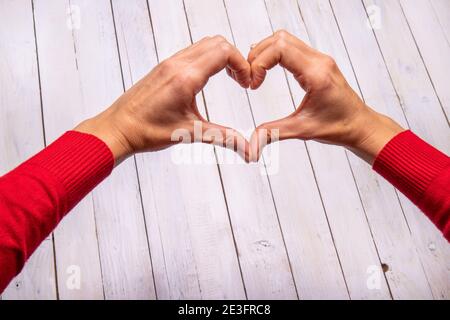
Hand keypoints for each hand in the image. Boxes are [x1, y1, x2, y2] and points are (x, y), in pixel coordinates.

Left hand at [75, 36, 250, 163]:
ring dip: (222, 57)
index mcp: (186, 77)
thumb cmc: (147, 131)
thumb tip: (247, 148)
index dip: (242, 64)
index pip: (224, 52)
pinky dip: (207, 59)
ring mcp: (169, 63)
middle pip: (217, 43)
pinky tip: (207, 80)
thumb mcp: (189, 133)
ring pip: (204, 44)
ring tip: (229, 79)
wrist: (118, 128)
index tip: (246, 83)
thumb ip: (222, 137)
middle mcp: (177, 64)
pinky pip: (191, 52)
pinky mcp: (163, 67)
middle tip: (241, 80)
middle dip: (236, 58)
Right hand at [248, 30, 403, 163]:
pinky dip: (275, 54)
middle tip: (250, 77)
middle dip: (258, 55)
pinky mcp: (318, 62)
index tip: (254, 84)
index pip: (280, 49)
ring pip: (285, 39)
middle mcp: (319, 61)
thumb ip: (274, 133)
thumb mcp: (302, 130)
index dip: (259, 63)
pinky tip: (268, 71)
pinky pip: (292, 47)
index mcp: (316, 74)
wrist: (360, 125)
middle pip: (279, 39)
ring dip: (265, 52)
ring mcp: (319, 59)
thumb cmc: (338, 127)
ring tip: (257, 74)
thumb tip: (251, 144)